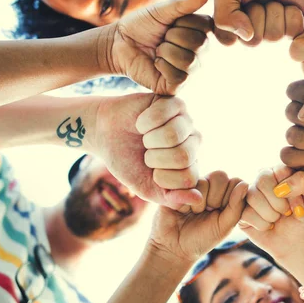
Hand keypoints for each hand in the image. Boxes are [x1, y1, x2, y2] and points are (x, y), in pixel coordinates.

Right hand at [92, 93, 201, 207]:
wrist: (106, 134)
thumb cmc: (127, 162)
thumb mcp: (146, 188)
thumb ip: (170, 198)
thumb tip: (197, 199)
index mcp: (191, 165)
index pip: (189, 178)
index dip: (162, 177)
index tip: (151, 172)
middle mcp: (194, 142)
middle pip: (183, 156)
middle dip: (155, 158)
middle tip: (146, 153)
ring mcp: (186, 121)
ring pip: (173, 135)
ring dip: (149, 139)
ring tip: (144, 138)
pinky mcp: (174, 102)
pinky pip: (163, 114)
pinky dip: (144, 122)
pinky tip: (141, 123)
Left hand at [103, 0, 211, 94]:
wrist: (119, 43)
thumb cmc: (142, 25)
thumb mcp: (162, 10)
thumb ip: (183, 4)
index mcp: (202, 34)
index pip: (206, 26)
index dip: (184, 22)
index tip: (171, 24)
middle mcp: (202, 54)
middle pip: (199, 44)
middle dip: (173, 37)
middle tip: (162, 39)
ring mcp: (192, 72)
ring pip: (189, 61)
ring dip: (166, 52)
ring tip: (158, 51)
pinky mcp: (178, 86)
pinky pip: (180, 77)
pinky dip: (163, 67)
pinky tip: (156, 64)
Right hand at [148, 171, 247, 262]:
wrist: (175, 249)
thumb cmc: (202, 239)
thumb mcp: (224, 226)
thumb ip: (236, 206)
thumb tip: (245, 184)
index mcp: (224, 192)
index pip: (236, 181)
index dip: (230, 198)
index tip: (221, 214)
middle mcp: (209, 184)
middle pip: (220, 176)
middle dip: (215, 199)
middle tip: (206, 213)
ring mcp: (192, 184)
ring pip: (203, 182)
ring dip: (199, 204)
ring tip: (192, 213)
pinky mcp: (175, 186)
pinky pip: (185, 186)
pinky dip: (185, 201)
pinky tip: (181, 210)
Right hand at [213, 0, 303, 41]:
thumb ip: (223, 15)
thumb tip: (248, 37)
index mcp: (231, 26)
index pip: (228, 41)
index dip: (234, 20)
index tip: (238, 0)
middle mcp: (251, 34)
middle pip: (253, 41)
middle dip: (257, 14)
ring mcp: (273, 33)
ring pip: (273, 37)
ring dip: (275, 11)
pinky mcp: (294, 29)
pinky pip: (293, 32)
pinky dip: (292, 14)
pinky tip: (289, 4)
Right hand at [239, 166, 303, 260]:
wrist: (299, 242)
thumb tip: (280, 187)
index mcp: (281, 170)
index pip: (280, 170)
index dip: (292, 190)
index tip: (301, 205)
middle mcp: (264, 178)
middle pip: (262, 180)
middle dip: (279, 203)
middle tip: (287, 212)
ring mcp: (250, 193)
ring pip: (253, 197)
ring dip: (271, 215)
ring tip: (278, 219)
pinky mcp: (241, 210)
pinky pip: (246, 213)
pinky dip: (262, 224)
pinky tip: (268, 226)